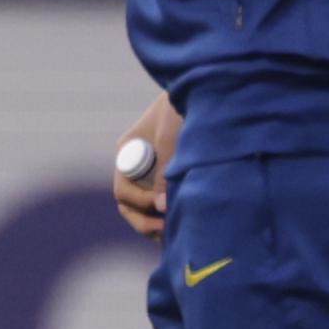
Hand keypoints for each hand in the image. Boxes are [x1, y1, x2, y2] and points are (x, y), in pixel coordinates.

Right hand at [113, 92, 179, 240]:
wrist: (204, 91)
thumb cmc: (182, 109)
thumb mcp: (170, 139)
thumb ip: (163, 173)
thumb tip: (162, 206)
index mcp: (128, 153)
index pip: (123, 190)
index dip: (140, 202)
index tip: (161, 206)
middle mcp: (137, 166)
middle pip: (129, 204)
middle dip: (143, 220)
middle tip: (162, 231)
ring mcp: (153, 173)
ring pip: (146, 209)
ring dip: (156, 223)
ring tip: (173, 237)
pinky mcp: (172, 178)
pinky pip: (165, 203)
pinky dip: (171, 217)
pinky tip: (184, 228)